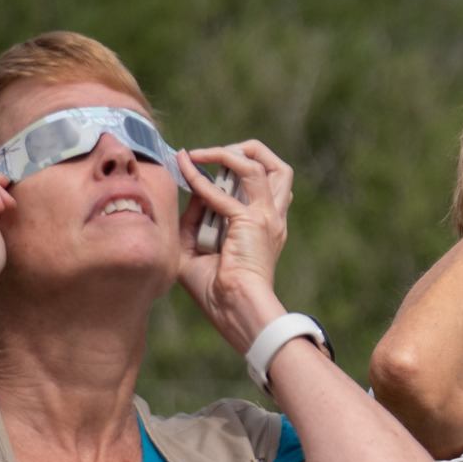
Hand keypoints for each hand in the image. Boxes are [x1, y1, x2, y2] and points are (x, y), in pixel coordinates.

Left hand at [178, 141, 292, 352]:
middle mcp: (274, 218)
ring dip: (226, 154)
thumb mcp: (198, 247)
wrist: (234, 310)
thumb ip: (196, 218)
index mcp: (269, 226)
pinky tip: (184, 169)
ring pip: (261, 165)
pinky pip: (221, 192)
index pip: (266, 184)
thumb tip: (191, 190)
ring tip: (201, 155)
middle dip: (247, 151)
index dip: (235, 169)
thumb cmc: (217, 291)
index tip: (203, 168)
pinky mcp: (251, 222)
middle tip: (215, 157)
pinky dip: (199, 178)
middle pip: (279, 168)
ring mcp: (267, 218)